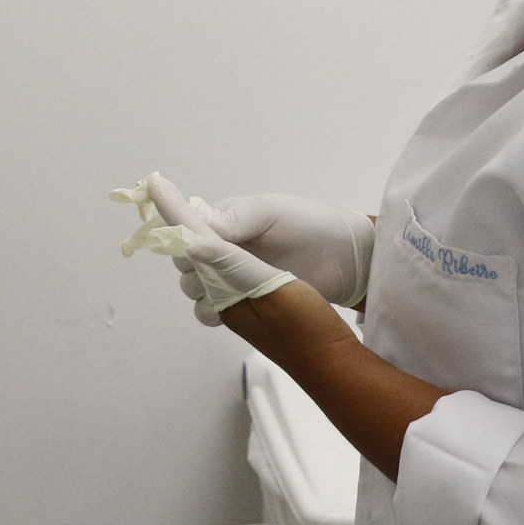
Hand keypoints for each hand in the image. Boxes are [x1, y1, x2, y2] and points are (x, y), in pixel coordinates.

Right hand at [146, 176, 297, 325]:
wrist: (342, 259)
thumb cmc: (306, 225)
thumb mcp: (268, 212)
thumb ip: (231, 219)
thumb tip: (193, 229)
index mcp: (221, 221)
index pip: (183, 229)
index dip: (182, 238)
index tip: (192, 245)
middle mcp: (220, 248)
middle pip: (184, 261)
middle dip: (192, 266)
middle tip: (215, 268)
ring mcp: (230, 276)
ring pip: (193, 288)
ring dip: (200, 290)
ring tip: (224, 290)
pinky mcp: (242, 302)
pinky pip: (210, 311)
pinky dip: (211, 312)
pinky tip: (225, 310)